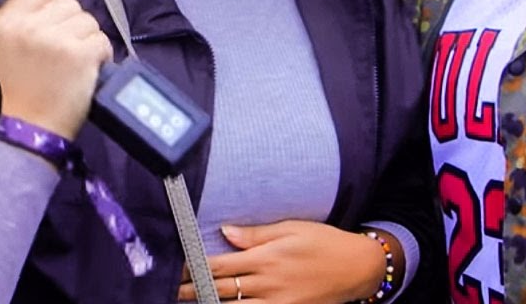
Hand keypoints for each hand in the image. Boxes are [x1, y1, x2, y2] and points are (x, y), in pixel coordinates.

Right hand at [0, 0, 110, 138]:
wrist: (33, 123)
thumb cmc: (22, 83)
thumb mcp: (7, 42)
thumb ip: (25, 8)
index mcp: (6, 21)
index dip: (51, 4)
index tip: (50, 26)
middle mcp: (29, 27)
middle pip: (68, 3)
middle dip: (70, 25)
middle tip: (59, 52)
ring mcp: (56, 40)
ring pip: (88, 19)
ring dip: (86, 39)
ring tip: (72, 61)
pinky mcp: (81, 54)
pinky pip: (102, 39)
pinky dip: (100, 54)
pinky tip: (86, 67)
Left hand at [178, 220, 392, 303]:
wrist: (358, 268)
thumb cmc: (323, 242)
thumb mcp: (290, 229)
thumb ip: (255, 234)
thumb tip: (224, 232)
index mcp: (266, 258)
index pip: (217, 265)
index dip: (191, 267)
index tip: (172, 266)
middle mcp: (268, 284)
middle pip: (219, 290)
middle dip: (190, 290)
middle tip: (166, 289)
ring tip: (184, 301)